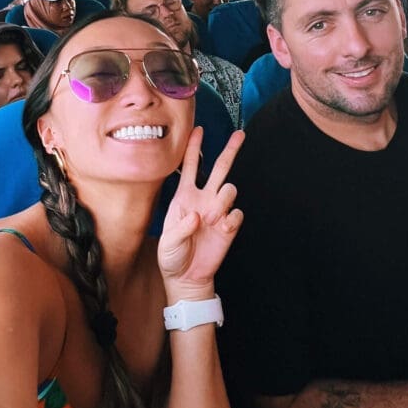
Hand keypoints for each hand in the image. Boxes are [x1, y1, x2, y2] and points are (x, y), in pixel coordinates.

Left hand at [157, 128, 243, 301]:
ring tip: (211, 218)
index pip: (189, 166)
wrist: (187, 278)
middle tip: (240, 134)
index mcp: (184, 197)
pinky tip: (222, 229)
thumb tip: (197, 215)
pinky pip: (237, 213)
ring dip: (223, 199)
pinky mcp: (229, 226)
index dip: (193, 148)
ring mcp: (218, 212)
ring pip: (230, 188)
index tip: (199, 129)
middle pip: (219, 168)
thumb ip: (180, 229)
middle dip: (230, 150)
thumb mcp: (167, 244)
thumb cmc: (172, 257)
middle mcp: (203, 199)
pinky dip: (231, 219)